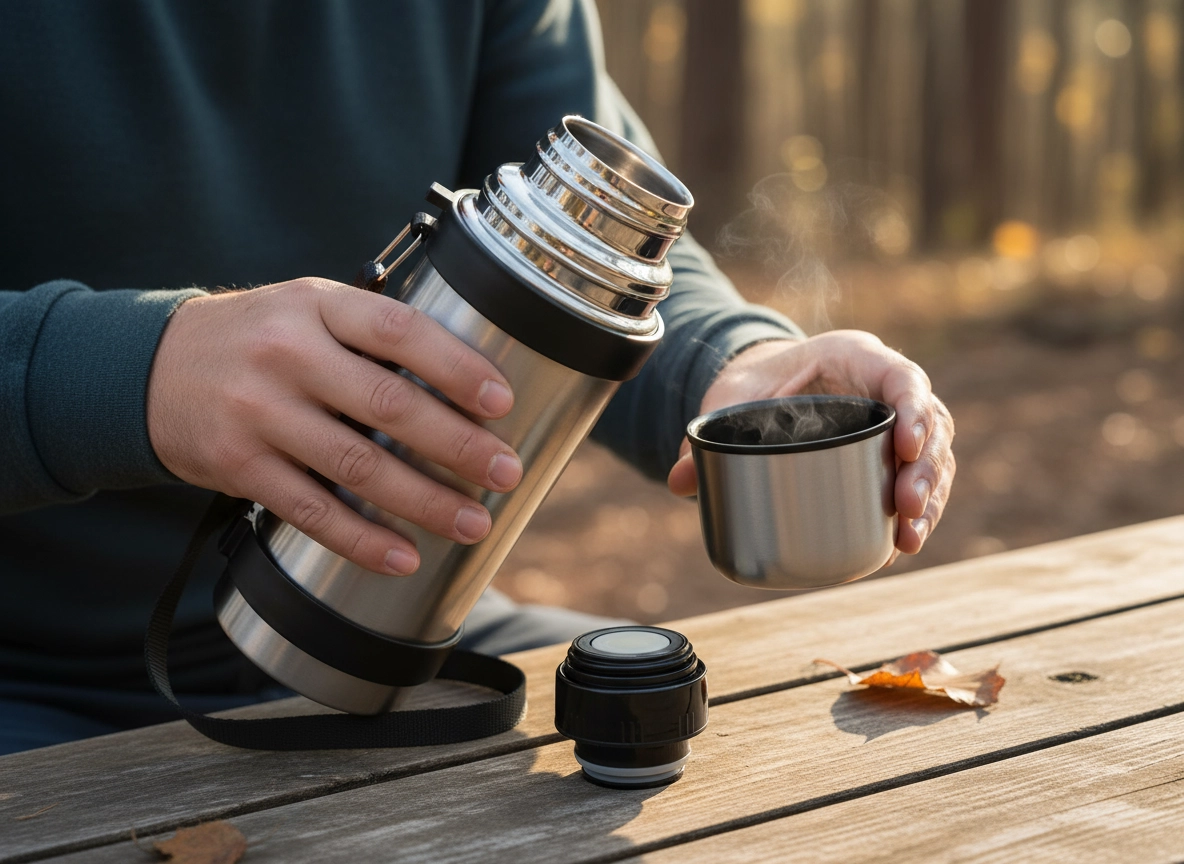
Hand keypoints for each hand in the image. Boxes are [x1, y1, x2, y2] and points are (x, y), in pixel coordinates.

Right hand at [147, 278, 522, 575]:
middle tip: (504, 472)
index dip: (457, 367)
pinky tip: (402, 556)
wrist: (151, 368)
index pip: (401, 332)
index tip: (501, 402)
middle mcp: (289, 355)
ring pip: (357, 466)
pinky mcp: (240, 466)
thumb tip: (466, 383)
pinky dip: (362, 540)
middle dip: (457, 445)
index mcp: (318, 307)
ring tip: (472, 523)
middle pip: (389, 404)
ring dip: (423, 501)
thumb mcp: (309, 309)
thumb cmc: (256, 339)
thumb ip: (372, 335)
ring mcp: (260, 412)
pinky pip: (311, 511)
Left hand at [667, 330, 954, 556]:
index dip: (915, 408)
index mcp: (856, 356)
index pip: (903, 375)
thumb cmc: (757, 382)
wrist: (766, 384)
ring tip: (908, 540)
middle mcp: (887, 387)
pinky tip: (900, 545)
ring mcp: (895, 423)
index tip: (907, 445)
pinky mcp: (892, 456)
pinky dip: (915, 513)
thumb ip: (705, 433)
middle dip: (925, 471)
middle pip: (931, 424)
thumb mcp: (730, 399)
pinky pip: (919, 481)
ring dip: (928, 501)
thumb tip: (679, 482)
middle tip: (905, 509)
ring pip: (933, 458)